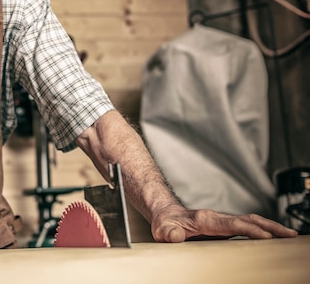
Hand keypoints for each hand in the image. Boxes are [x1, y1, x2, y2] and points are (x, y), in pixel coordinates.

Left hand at [151, 206, 298, 242]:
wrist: (165, 214)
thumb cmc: (165, 223)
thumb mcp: (162, 230)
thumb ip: (168, 232)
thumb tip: (174, 236)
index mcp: (205, 219)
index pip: (232, 224)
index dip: (250, 230)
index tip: (267, 237)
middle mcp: (216, 218)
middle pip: (248, 219)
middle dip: (270, 226)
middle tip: (290, 234)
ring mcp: (222, 221)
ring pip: (250, 221)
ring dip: (270, 227)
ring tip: (289, 235)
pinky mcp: (224, 226)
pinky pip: (246, 226)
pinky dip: (261, 229)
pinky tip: (271, 237)